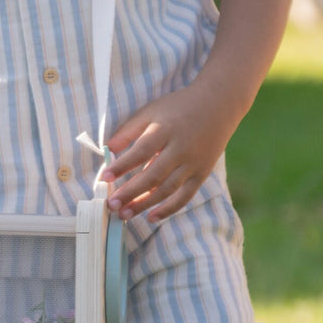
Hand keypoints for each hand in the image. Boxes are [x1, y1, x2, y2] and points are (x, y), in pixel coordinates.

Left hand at [100, 83, 237, 222]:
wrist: (218, 104)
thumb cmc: (178, 107)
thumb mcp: (152, 111)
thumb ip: (130, 129)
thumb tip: (108, 147)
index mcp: (165, 130)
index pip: (141, 151)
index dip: (122, 165)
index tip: (104, 177)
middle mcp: (181, 149)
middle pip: (153, 175)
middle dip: (130, 192)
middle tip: (111, 204)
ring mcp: (193, 163)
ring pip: (167, 190)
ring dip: (144, 204)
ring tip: (124, 214)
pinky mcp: (202, 173)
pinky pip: (185, 196)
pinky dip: (169, 209)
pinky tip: (151, 217)